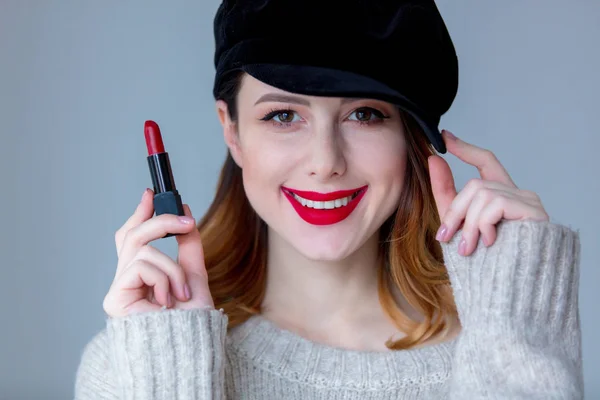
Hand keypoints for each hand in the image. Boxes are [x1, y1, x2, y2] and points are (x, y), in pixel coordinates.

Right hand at [103, 188, 213, 316]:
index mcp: (143, 276)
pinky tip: (167, 301)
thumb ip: (188, 245)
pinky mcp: (115, 299)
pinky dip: (163, 278)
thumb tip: (185, 211)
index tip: (151, 193)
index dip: (139, 214)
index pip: (132, 238)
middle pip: (130, 235)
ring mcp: (119, 290)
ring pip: (142, 249)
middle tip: (186, 222)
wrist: (190, 346)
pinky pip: (141, 266)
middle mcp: (127, 281)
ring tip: (180, 292)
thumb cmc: (192, 320)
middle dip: (160, 222)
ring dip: (171, 268)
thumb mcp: (194, 273)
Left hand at [429, 130, 549, 256]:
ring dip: (468, 224)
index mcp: (502, 196)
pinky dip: (483, 224)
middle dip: (455, 210)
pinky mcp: (533, 211)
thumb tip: (433, 159)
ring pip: (482, 194)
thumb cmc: (485, 260)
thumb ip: (446, 193)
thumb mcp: (458, 223)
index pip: (486, 161)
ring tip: (467, 248)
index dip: (466, 149)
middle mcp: (519, 194)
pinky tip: (488, 243)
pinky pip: (496, 203)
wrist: (509, 288)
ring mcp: (529, 201)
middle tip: (445, 236)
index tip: (446, 137)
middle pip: (476, 184)